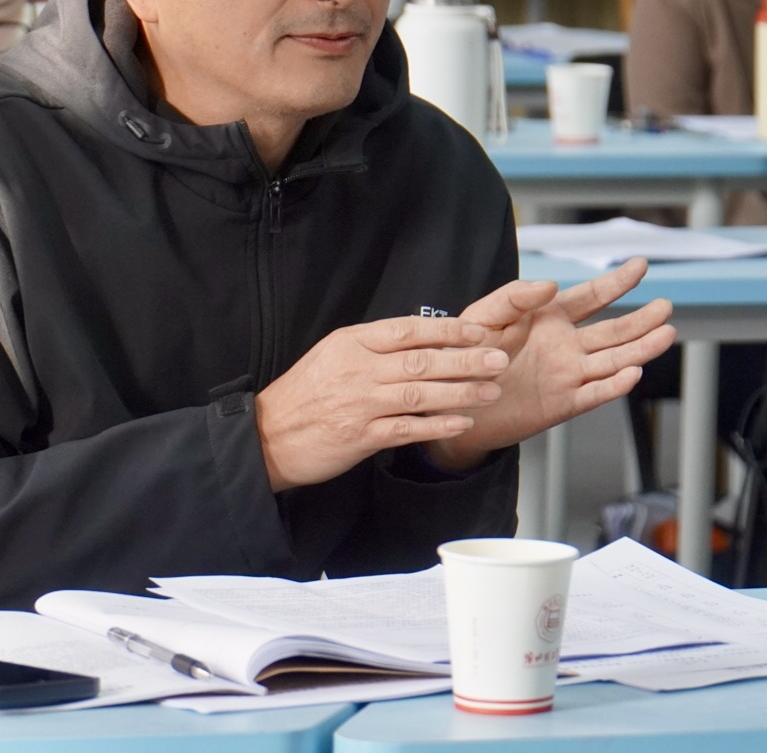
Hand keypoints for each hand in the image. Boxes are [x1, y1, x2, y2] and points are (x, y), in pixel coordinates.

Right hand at [256, 316, 509, 491]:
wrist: (267, 435)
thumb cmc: (302, 396)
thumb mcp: (331, 356)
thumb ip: (372, 349)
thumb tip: (420, 341)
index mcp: (350, 343)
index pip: (408, 329)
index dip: (448, 330)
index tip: (479, 331)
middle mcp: (356, 370)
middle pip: (421, 360)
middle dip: (466, 359)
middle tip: (499, 359)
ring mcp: (359, 404)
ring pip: (420, 394)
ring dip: (461, 392)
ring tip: (491, 391)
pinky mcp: (360, 437)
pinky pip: (408, 429)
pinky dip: (438, 426)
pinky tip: (462, 424)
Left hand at [424, 259, 675, 469]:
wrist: (450, 398)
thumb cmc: (463, 354)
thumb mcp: (483, 315)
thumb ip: (513, 296)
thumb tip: (550, 283)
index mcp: (547, 318)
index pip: (590, 297)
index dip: (616, 282)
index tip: (639, 265)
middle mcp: (564, 345)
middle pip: (613, 330)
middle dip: (640, 318)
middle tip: (665, 305)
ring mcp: (567, 374)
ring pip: (613, 360)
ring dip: (640, 348)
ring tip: (666, 333)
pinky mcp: (563, 402)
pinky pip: (595, 393)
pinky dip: (615, 385)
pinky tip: (633, 372)